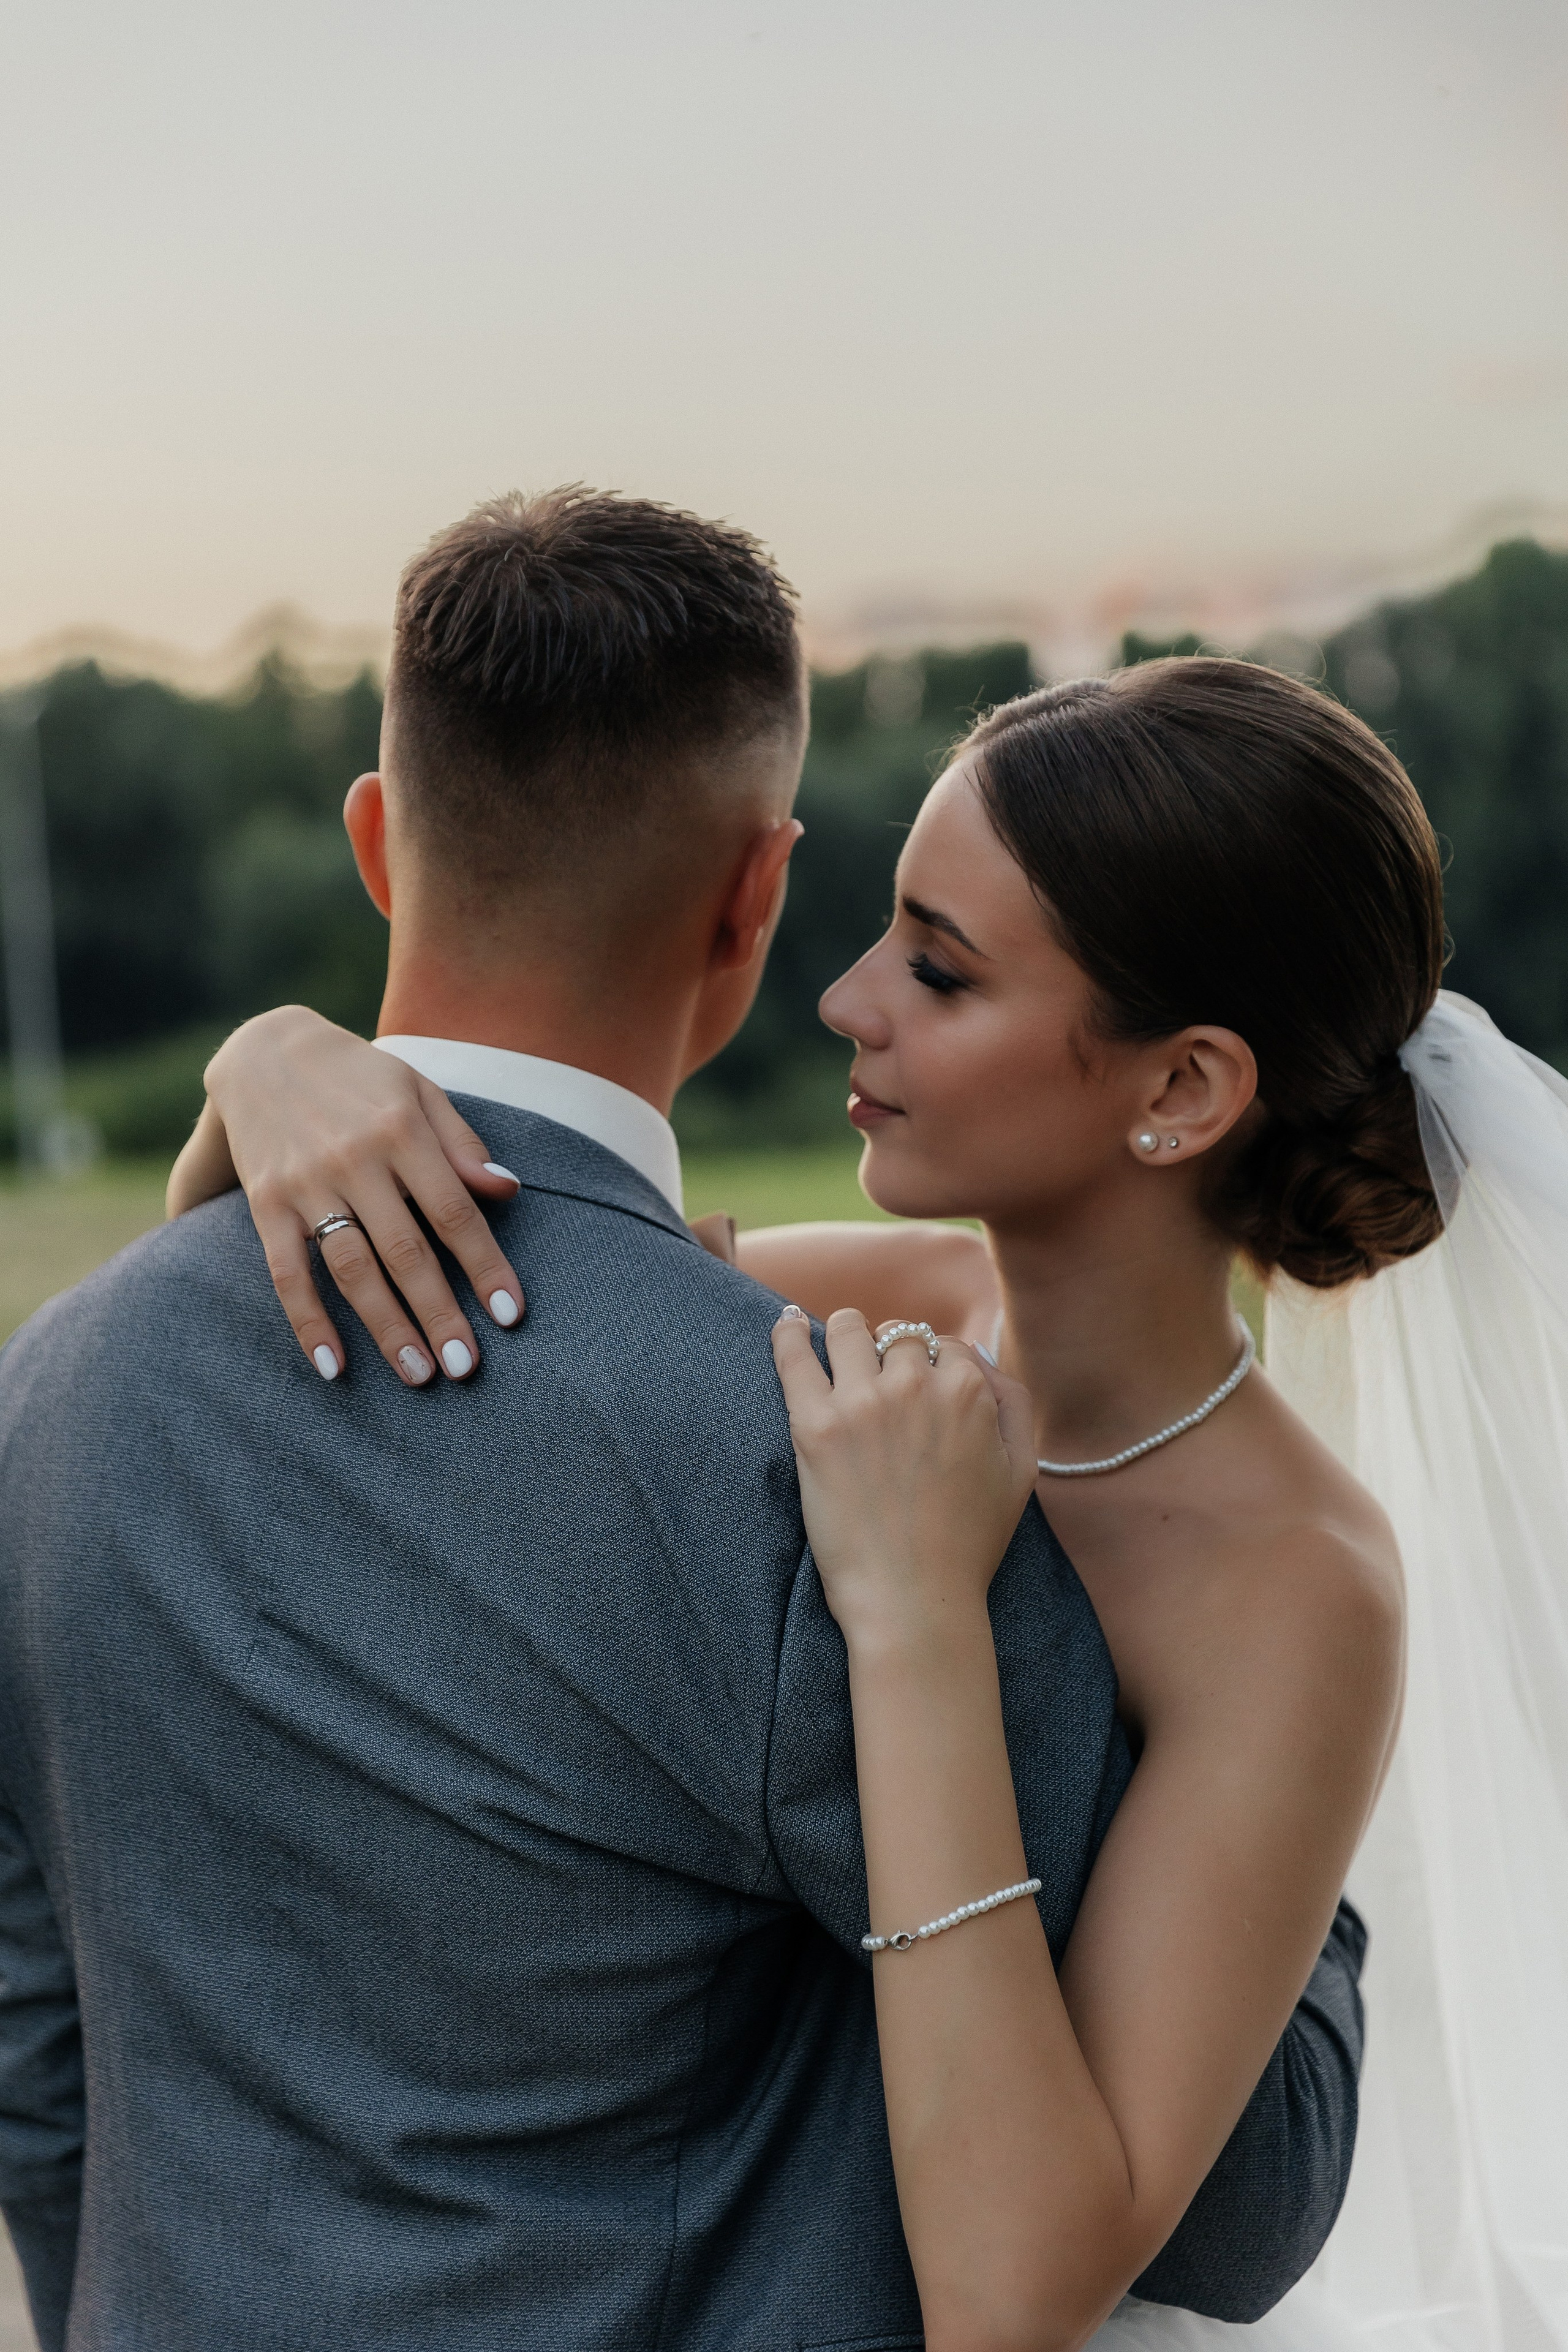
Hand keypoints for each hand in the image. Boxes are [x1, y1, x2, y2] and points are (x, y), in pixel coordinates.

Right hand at [197, 1008, 525, 1384]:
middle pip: (406, 1251)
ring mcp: (307, 1184)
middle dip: (439, 1314)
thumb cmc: (362, 1080)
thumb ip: (463, 1144)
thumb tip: (507, 1191)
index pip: (455, 1212)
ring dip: (385, 1327)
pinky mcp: (266, 1203)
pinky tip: (333, 1366)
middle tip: (467, 1368)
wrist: (265, 1052)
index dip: (485, 1267)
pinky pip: (287, 1272)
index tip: (510, 1316)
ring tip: (418, 1374)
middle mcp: (355, 1159)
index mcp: (403, 1130)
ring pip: (351, 1269)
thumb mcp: (420, 1091)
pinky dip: (308, 1322)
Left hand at [770, 1307, 1037, 1651]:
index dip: (934, 1366)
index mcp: (968, 1391)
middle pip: (898, 1335)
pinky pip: (794, 1355)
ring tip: (835, 1347)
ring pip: (848, 1330)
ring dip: (846, 1335)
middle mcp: (915, 1385)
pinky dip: (787, 1333)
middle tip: (879, 1381)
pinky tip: (785, 1323)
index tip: (919, 1387)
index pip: (946, 1346)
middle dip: (892, 1353)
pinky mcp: (815, 1426)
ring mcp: (862, 1402)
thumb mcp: (1021, 1470)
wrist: (914, 1600)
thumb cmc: (969, 1544)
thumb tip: (977, 1355)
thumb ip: (1011, 1402)